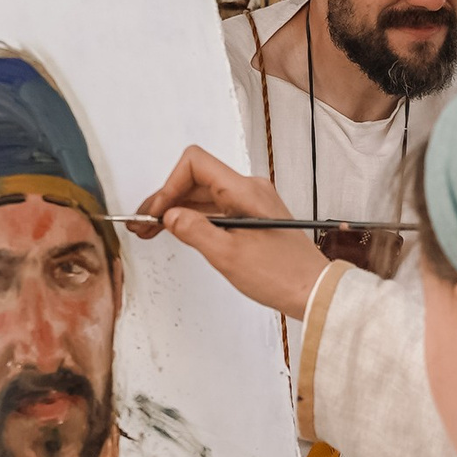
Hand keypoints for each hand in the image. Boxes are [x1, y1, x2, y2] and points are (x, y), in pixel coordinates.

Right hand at [129, 145, 328, 317]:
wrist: (314, 291)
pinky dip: (194, 219)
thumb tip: (170, 216)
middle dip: (166, 199)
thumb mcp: (228, 256)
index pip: (195, 164)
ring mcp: (251, 203)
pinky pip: (216, 209)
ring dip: (176, 210)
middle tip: (141, 224)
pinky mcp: (252, 218)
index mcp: (244, 191)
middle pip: (195, 180)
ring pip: (203, 196)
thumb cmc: (279, 275)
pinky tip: (177, 232)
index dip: (169, 185)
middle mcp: (248, 190)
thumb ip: (195, 230)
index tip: (157, 213)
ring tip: (150, 231)